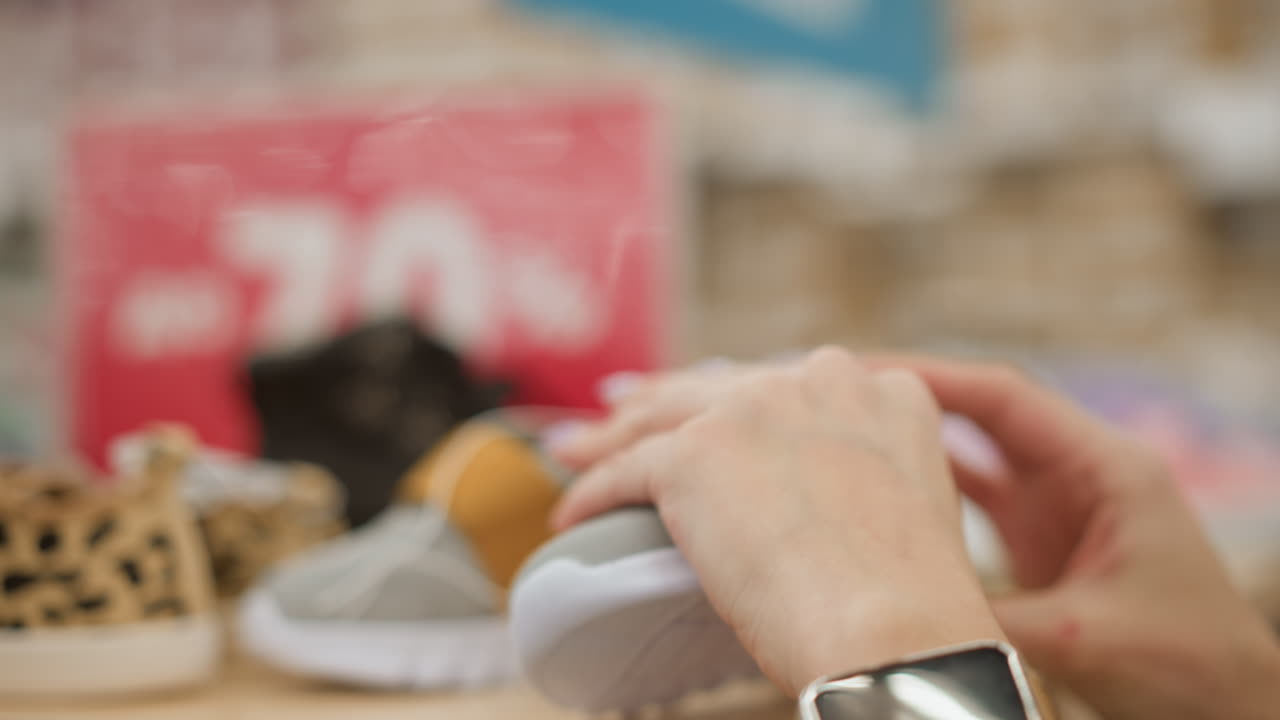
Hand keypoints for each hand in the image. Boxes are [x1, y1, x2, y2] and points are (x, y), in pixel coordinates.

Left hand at [551, 348, 1005, 694]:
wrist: (895, 625)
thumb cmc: (915, 599)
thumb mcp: (912, 502)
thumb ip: (867, 474)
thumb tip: (821, 499)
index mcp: (879, 392)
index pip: (791, 387)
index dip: (743, 399)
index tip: (718, 410)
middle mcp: (815, 383)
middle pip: (718, 389)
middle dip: (665, 399)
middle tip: (624, 408)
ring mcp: (750, 412)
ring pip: (662, 417)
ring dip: (611, 435)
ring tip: (577, 450)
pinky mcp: (694, 455)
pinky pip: (626, 470)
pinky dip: (593, 491)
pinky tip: (573, 513)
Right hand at [868, 355, 1279, 719]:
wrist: (1227, 704)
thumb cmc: (1188, 665)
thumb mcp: (1083, 636)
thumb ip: (991, 615)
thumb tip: (901, 608)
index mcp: (1108, 468)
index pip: (1006, 398)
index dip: (932, 378)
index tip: (864, 371)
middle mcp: (1080, 471)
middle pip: (982, 412)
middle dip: (911, 396)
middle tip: (839, 388)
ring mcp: (1059, 502)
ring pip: (973, 452)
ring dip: (916, 438)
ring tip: (847, 425)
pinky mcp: (1042, 536)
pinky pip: (976, 496)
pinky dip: (930, 486)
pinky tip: (879, 483)